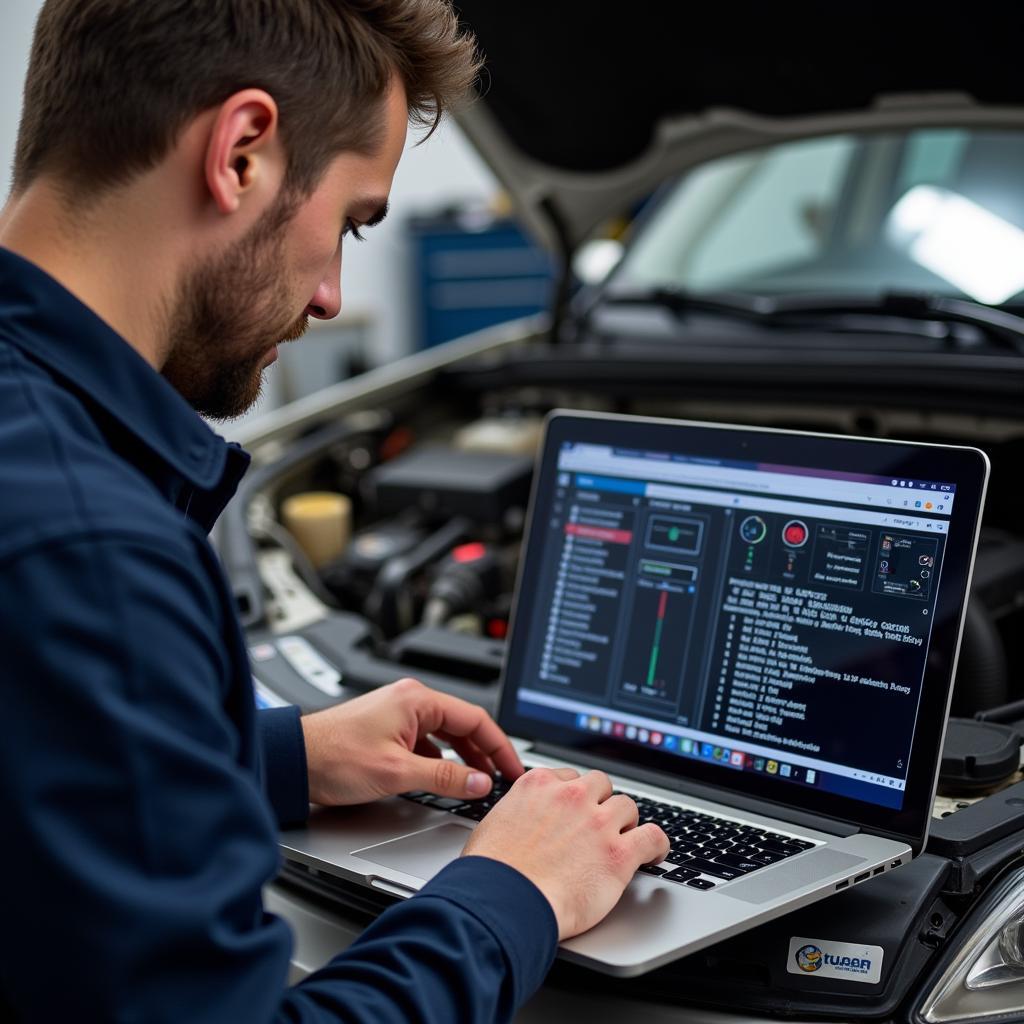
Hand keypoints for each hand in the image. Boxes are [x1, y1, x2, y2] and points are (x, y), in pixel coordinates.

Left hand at [300, 677, 523, 805]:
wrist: (295, 761)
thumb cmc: (334, 757)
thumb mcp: (397, 772)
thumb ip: (444, 777)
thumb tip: (480, 782)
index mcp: (417, 700)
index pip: (475, 719)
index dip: (500, 747)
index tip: (513, 769)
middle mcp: (410, 700)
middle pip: (462, 725)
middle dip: (484, 752)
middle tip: (501, 778)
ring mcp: (399, 713)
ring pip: (445, 733)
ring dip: (463, 757)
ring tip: (477, 781)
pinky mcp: (388, 728)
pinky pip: (427, 741)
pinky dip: (441, 759)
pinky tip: (443, 778)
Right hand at [462, 768, 669, 939]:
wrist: (503, 901)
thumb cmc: (491, 873)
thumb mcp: (494, 825)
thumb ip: (517, 813)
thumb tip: (520, 822)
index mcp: (540, 785)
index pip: (570, 777)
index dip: (576, 797)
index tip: (579, 809)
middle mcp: (572, 797)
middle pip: (602, 786)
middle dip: (602, 804)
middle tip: (599, 825)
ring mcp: (597, 823)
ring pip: (627, 807)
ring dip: (626, 823)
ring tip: (625, 839)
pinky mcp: (618, 853)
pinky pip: (653, 836)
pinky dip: (657, 844)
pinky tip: (655, 852)